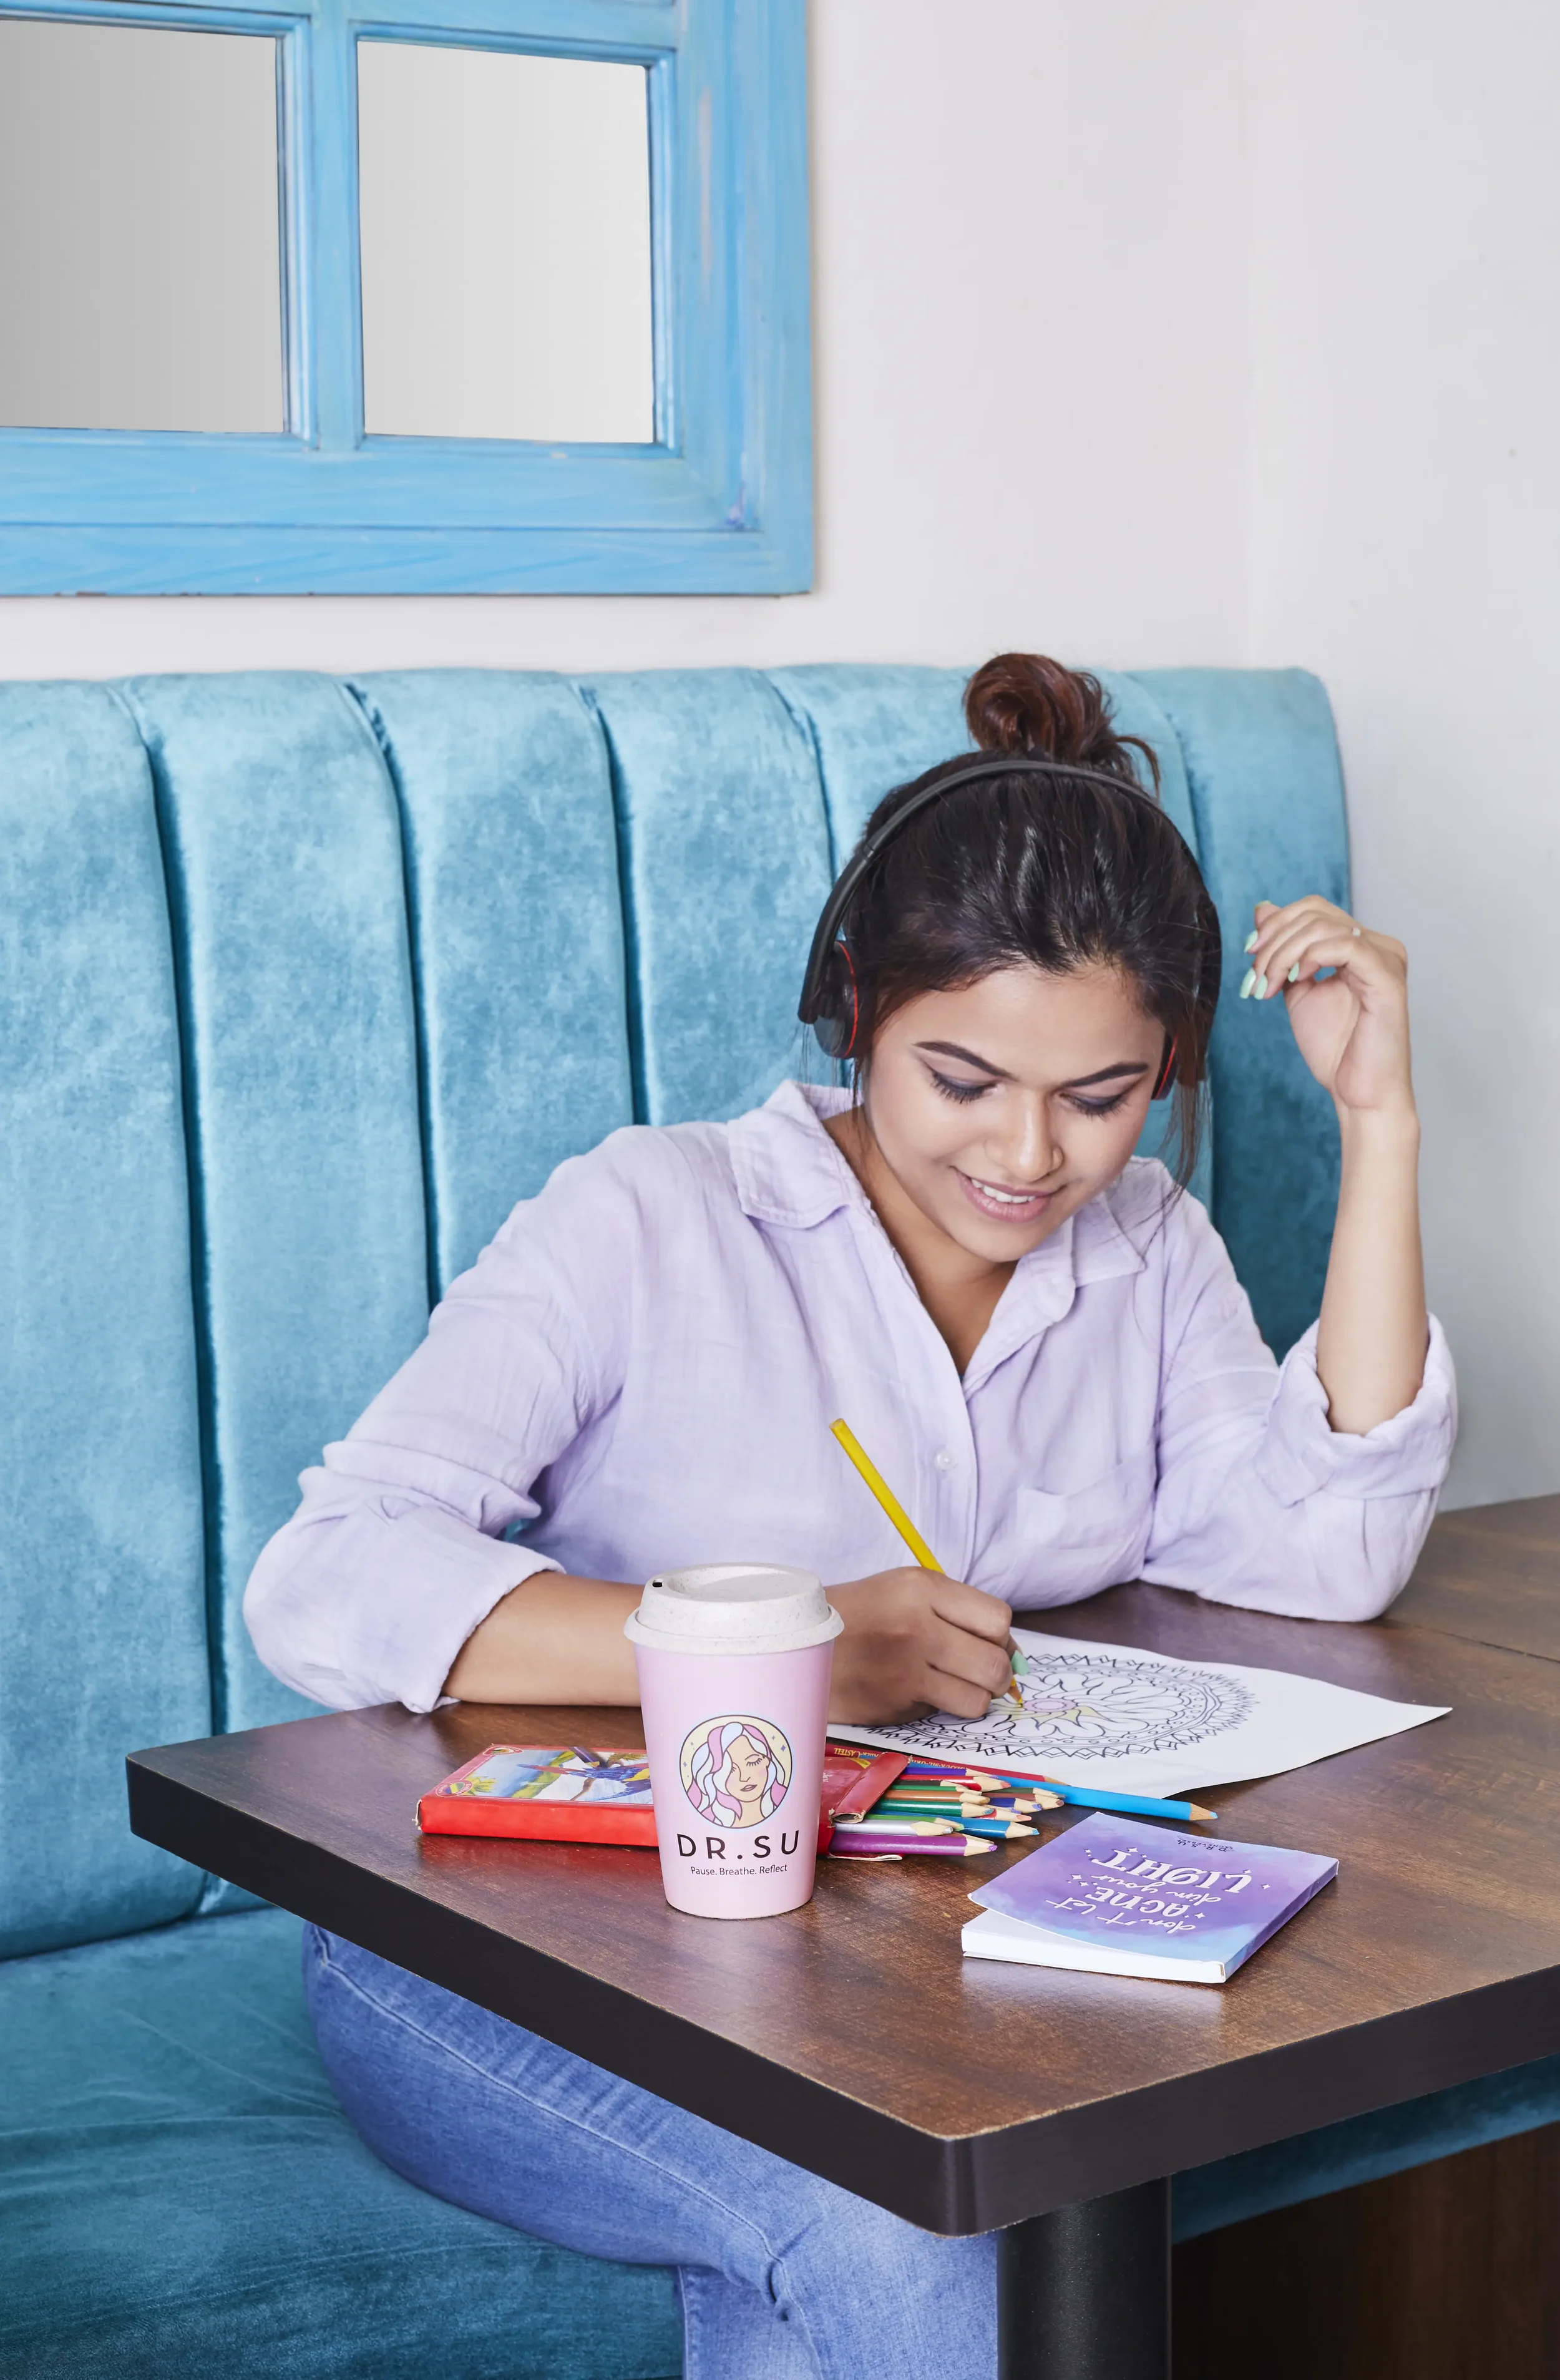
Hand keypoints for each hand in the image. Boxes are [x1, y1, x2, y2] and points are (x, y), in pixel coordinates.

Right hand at [826, 1566, 1013, 1723]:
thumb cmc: (861, 1614)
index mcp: (922, 1588)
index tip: (987, 1642)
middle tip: (978, 1672)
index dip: (999, 1637)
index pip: (998, 1620)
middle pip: (995, 1664)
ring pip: (977, 1699)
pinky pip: (942, 1712)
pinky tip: (915, 1690)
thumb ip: (957, 1611)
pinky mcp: (895, 1705)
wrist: (800, 1641)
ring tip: (951, 1684)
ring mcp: (906, 1670)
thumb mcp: (906, 1589)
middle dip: (995, 1674)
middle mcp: (918, 1627)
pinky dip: (937, 1705)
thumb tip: (1012, 1654)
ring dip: (972, 1696)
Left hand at [1242, 897, 1415, 1119]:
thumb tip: (1263, 909)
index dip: (1276, 924)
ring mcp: (1386, 959)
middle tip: (1255, 976)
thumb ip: (1283, 952)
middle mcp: (1378, 945)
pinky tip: (1296, 981)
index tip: (1249, 953)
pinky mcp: (1388, 978)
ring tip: (1268, 986)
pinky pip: (1346, 945)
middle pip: (1315, 913)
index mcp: (1359, 946)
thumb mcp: (1297, 991)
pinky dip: (1311, 957)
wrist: (1358, 1093)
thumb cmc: (1336, 1049)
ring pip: (1325, 927)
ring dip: (1283, 954)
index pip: (1313, 909)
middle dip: (1274, 941)